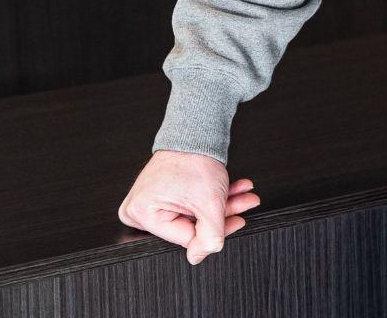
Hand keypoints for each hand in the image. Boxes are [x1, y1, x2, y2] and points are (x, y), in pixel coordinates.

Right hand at [118, 150, 259, 264]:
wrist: (195, 131)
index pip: (186, 237)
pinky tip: (235, 190)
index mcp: (142, 214)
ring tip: (244, 195)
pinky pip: (191, 202)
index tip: (237, 221)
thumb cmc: (194, 158)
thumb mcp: (209, 202)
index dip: (216, 230)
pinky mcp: (163, 193)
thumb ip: (210, 235)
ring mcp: (151, 200)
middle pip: (192, 223)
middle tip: (245, 204)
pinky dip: (214, 196)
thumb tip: (200, 256)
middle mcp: (140, 209)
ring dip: (223, 203)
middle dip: (224, 212)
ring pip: (195, 212)